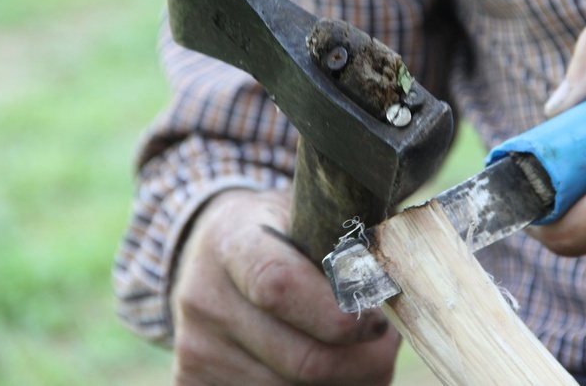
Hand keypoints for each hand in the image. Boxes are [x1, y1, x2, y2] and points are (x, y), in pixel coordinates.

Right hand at [171, 189, 399, 384]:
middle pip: (301, 359)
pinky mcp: (195, 381)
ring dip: (346, 382)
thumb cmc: (275, 233)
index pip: (280, 286)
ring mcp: (198, 347)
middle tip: (387, 346)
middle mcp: (206, 298)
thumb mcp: (302, 215)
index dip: (339, 313)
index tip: (377, 318)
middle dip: (363, 362)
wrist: (209, 253)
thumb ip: (344, 245)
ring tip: (357, 353)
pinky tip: (326, 371)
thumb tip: (391, 290)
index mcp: (233, 243)